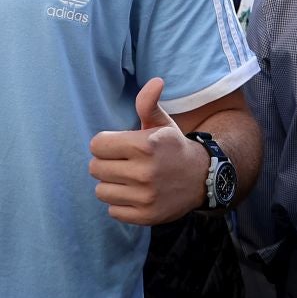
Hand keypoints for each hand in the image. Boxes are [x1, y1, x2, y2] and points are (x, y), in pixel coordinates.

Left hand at [87, 77, 208, 225]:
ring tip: (127, 179)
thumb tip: (156, 81)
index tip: (117, 145)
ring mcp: (145, 196)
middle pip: (95, 168)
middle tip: (122, 163)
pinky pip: (113, 211)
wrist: (201, 178)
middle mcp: (144, 172)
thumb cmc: (172, 147)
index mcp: (144, 145)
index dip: (104, 144)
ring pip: (101, 191)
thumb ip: (148, 103)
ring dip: (110, 185)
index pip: (96, 145)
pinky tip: (134, 195)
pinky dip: (120, 204)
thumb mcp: (161, 123)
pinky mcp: (146, 216)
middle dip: (105, 163)